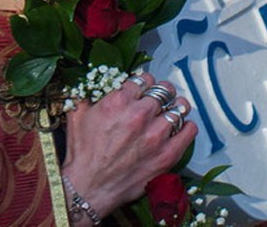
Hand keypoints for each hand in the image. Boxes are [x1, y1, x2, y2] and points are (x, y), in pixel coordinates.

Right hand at [60, 73, 197, 218]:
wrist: (88, 187)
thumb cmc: (82, 154)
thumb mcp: (77, 115)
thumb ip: (87, 93)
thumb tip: (95, 82)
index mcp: (118, 102)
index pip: (144, 79)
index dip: (144, 81)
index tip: (144, 87)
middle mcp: (139, 115)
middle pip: (163, 90)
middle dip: (161, 92)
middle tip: (159, 97)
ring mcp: (156, 135)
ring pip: (179, 108)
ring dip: (176, 106)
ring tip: (172, 109)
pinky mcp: (167, 155)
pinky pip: (189, 131)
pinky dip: (187, 126)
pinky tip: (181, 127)